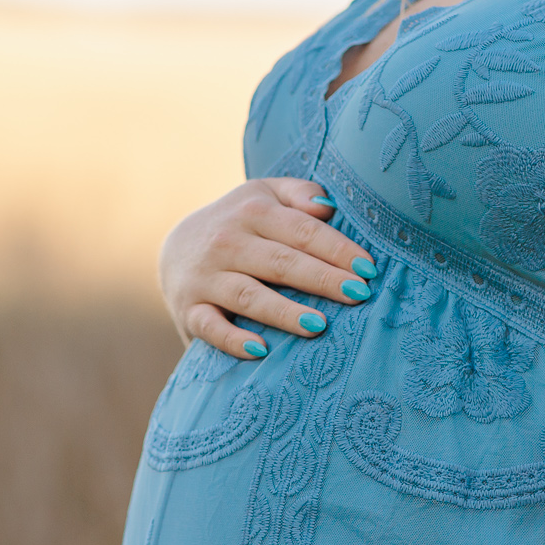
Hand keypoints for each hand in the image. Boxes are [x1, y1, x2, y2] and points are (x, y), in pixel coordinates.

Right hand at [158, 179, 377, 357]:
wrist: (175, 247)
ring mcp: (206, 277)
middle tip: (359, 295)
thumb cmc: (240, 223)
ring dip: (283, 311)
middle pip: (281, 262)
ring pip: (248, 295)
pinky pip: (210, 326)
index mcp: (253, 211)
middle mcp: (227, 242)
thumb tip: (329, 207)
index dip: (337, 250)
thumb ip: (300, 193)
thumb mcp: (265, 195)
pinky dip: (232, 339)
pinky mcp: (189, 309)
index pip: (302, 231)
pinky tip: (260, 350)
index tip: (368, 270)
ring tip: (319, 325)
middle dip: (322, 279)